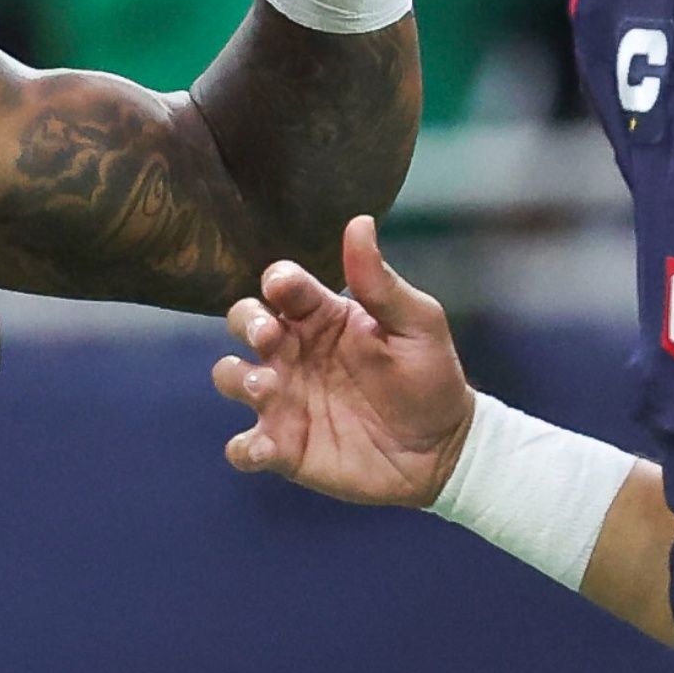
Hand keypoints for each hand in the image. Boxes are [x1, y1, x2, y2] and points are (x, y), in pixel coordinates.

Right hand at [214, 215, 473, 506]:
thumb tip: (359, 222)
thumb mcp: (416, 324)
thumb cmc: (429, 377)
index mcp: (322, 316)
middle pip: (244, 320)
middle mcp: (293, 352)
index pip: (283, 284)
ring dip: (238, 378)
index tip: (283, 288)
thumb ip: (380, 282)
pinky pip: (243, 446)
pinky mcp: (283, 448)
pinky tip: (264, 448)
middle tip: (268, 336)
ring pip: (231, 375)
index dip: (278, 281)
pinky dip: (243, 447)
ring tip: (267, 388)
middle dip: (247, 322)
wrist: (442, 450)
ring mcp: (283, 400)